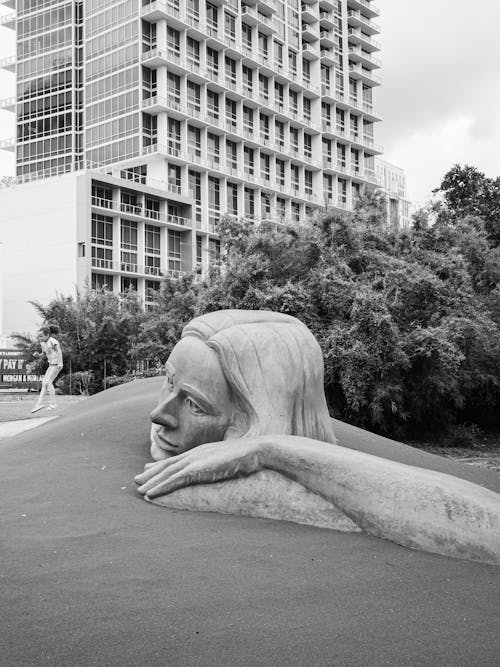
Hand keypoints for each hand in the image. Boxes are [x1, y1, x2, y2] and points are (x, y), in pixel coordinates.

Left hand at [134, 438, 263, 499]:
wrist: (257, 451)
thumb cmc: (249, 457)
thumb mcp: (229, 460)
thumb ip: (219, 463)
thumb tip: (217, 468)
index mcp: (202, 451)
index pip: (177, 459)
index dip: (162, 464)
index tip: (149, 468)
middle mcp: (195, 454)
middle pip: (168, 464)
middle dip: (152, 472)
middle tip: (137, 479)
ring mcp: (196, 460)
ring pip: (167, 473)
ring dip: (152, 482)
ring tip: (139, 490)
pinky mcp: (198, 469)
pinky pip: (174, 480)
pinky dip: (160, 487)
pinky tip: (150, 494)